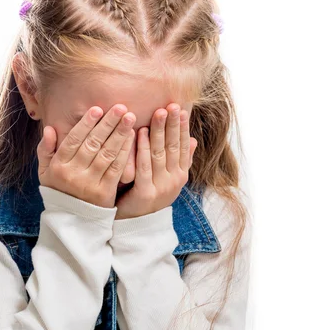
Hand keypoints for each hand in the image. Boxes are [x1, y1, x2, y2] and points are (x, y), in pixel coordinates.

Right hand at [37, 104, 135, 208]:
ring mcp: (90, 184)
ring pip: (106, 154)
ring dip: (119, 134)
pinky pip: (117, 168)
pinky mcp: (106, 192)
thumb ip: (45, 150)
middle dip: (107, 124)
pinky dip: (125, 151)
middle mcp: (74, 174)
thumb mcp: (45, 173)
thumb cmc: (59, 190)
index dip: (85, 124)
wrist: (73, 222)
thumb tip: (50, 129)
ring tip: (129, 117)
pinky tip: (132, 137)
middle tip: (120, 107)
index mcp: (58, 167)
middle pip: (92, 144)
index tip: (97, 109)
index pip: (73, 140)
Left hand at [114, 103, 196, 219]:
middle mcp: (174, 181)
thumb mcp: (168, 178)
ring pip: (160, 154)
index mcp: (181, 175)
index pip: (183, 147)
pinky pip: (144, 166)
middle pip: (173, 147)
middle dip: (173, 125)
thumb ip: (180, 160)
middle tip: (171, 105)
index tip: (181, 109)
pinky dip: (143, 148)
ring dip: (160, 132)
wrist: (136, 225)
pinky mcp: (145, 193)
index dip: (183, 128)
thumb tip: (193, 140)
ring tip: (158, 113)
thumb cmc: (149, 195)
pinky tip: (140, 132)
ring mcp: (161, 187)